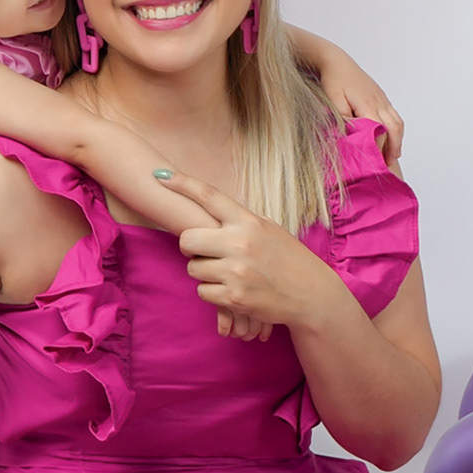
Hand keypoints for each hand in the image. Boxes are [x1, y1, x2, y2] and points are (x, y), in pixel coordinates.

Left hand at [159, 172, 348, 344]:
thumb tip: (208, 214)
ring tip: (228, 274)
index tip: (160, 175)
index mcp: (249, 222)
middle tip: (204, 252)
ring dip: (204, 273)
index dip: (182, 184)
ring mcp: (236, 272)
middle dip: (191, 247)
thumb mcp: (269, 230)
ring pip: (193, 269)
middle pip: (188, 239)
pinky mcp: (234, 298)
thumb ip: (240, 223)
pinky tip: (232, 290)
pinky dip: (213, 293)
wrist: (311, 294)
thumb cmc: (289, 259)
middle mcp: (240, 244)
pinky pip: (203, 292)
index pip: (210, 197)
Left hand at [313, 48, 403, 166]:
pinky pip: (394, 115)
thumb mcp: (334, 101)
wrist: (337, 61)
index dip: (380, 148)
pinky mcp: (381, 96)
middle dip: (394, 147)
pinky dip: (396, 129)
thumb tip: (354, 135)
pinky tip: (390, 136)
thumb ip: (345, 119)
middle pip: (394, 128)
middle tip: (388, 164)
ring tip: (393, 155)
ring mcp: (382, 99)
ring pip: (398, 122)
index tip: (376, 162)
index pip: (379, 131)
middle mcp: (379, 102)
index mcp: (368, 105)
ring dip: (398, 139)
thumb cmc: (333, 80)